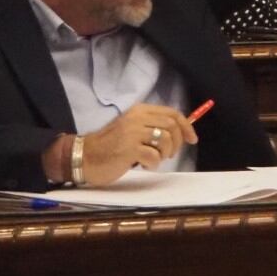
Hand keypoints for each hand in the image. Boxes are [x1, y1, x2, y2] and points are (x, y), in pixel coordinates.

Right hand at [82, 103, 198, 185]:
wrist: (84, 157)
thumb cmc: (110, 146)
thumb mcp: (131, 129)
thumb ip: (152, 127)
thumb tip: (181, 132)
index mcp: (139, 110)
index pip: (172, 113)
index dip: (186, 126)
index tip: (192, 139)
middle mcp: (137, 118)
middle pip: (172, 126)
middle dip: (176, 143)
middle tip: (168, 154)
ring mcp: (132, 132)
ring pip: (165, 140)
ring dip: (164, 154)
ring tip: (152, 159)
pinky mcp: (128, 149)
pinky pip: (154, 156)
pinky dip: (153, 164)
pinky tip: (142, 165)